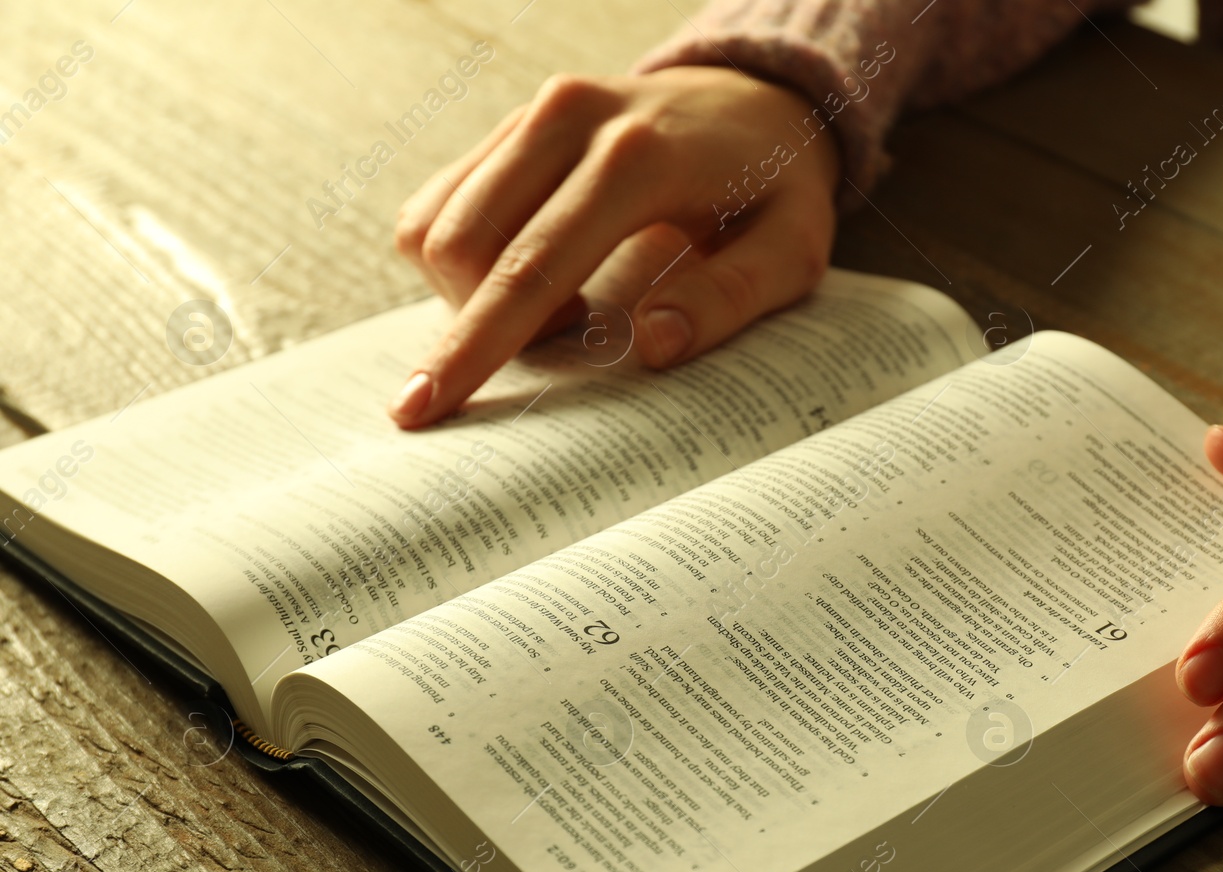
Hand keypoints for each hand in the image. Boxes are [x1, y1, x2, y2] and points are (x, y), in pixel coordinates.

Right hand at [389, 66, 839, 427]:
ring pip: (435, 226)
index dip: (475, 345)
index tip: (421, 410)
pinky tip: (534, 274)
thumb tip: (652, 347)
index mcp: (638, 157)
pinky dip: (462, 263)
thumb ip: (731, 299)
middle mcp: (568, 120)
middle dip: (479, 325)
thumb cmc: (775, 190)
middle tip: (571, 335)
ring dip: (470, 294)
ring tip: (563, 304)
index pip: (532, 265)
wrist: (757, 102)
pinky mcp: (510, 126)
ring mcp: (531, 115)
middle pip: (464, 247)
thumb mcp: (793, 251)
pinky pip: (438, 205)